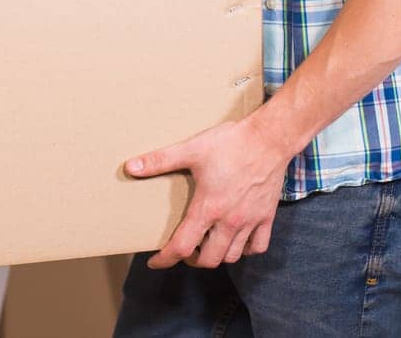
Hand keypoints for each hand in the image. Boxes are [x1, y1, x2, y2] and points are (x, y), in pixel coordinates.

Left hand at [124, 118, 288, 269]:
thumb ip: (159, 160)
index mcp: (208, 208)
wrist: (269, 139)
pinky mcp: (267, 216)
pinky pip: (258, 246)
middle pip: (209, 259)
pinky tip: (236, 241)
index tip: (155, 262)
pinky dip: (246, 250)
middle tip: (182, 250)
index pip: (182, 246)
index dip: (165, 259)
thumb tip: (130, 167)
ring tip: (206, 246)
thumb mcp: (191, 149)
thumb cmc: (230, 143)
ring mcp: (250, 221)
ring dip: (217, 256)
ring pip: (233, 256)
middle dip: (191, 259)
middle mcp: (230, 221)